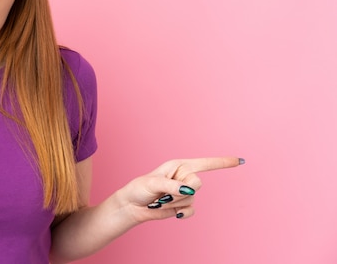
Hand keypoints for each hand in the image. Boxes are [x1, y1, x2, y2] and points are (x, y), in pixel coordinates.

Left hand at [118, 157, 242, 222]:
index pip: (205, 163)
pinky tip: (173, 212)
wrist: (133, 206)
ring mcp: (184, 192)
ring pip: (192, 198)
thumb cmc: (139, 188)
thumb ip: (172, 185)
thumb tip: (189, 189)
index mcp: (179, 165)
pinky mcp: (182, 205)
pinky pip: (191, 210)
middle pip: (197, 183)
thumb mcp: (153, 183)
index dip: (223, 162)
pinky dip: (182, 212)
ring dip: (174, 202)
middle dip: (181, 190)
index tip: (240, 161)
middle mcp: (184, 177)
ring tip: (160, 200)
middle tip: (164, 193)